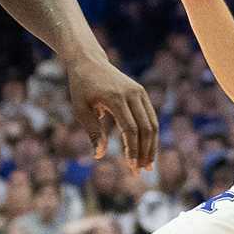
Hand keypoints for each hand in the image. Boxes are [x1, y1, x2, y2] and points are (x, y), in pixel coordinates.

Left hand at [65, 56, 158, 170]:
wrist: (89, 62)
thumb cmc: (81, 87)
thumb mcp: (80, 109)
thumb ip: (92, 131)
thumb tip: (100, 155)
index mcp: (115, 98)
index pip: (130, 129)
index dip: (132, 149)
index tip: (131, 167)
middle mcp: (132, 94)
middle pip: (146, 128)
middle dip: (145, 152)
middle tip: (141, 171)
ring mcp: (139, 93)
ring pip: (152, 124)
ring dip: (151, 146)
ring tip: (147, 165)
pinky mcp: (142, 94)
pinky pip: (150, 118)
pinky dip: (150, 135)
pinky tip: (147, 149)